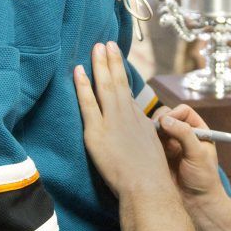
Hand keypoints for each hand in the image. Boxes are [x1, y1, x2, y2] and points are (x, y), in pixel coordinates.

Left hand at [74, 42, 174, 196]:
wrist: (147, 187)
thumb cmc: (151, 175)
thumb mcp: (153, 147)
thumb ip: (144, 133)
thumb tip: (143, 126)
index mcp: (139, 119)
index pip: (127, 91)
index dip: (121, 72)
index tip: (116, 57)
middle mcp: (127, 115)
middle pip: (118, 82)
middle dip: (112, 61)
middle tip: (106, 43)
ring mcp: (111, 122)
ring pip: (105, 87)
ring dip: (100, 65)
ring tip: (96, 47)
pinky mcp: (96, 133)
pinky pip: (87, 104)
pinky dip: (83, 86)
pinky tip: (78, 71)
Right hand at [156, 105, 224, 209]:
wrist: (196, 204)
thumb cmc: (204, 180)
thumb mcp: (198, 154)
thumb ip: (185, 134)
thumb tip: (166, 120)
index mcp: (198, 131)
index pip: (183, 112)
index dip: (175, 114)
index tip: (168, 123)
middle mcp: (183, 136)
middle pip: (168, 117)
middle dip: (160, 120)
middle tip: (155, 129)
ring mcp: (170, 145)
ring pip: (156, 129)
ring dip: (151, 131)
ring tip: (149, 138)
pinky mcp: (159, 156)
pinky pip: (149, 143)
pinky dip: (146, 141)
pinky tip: (144, 147)